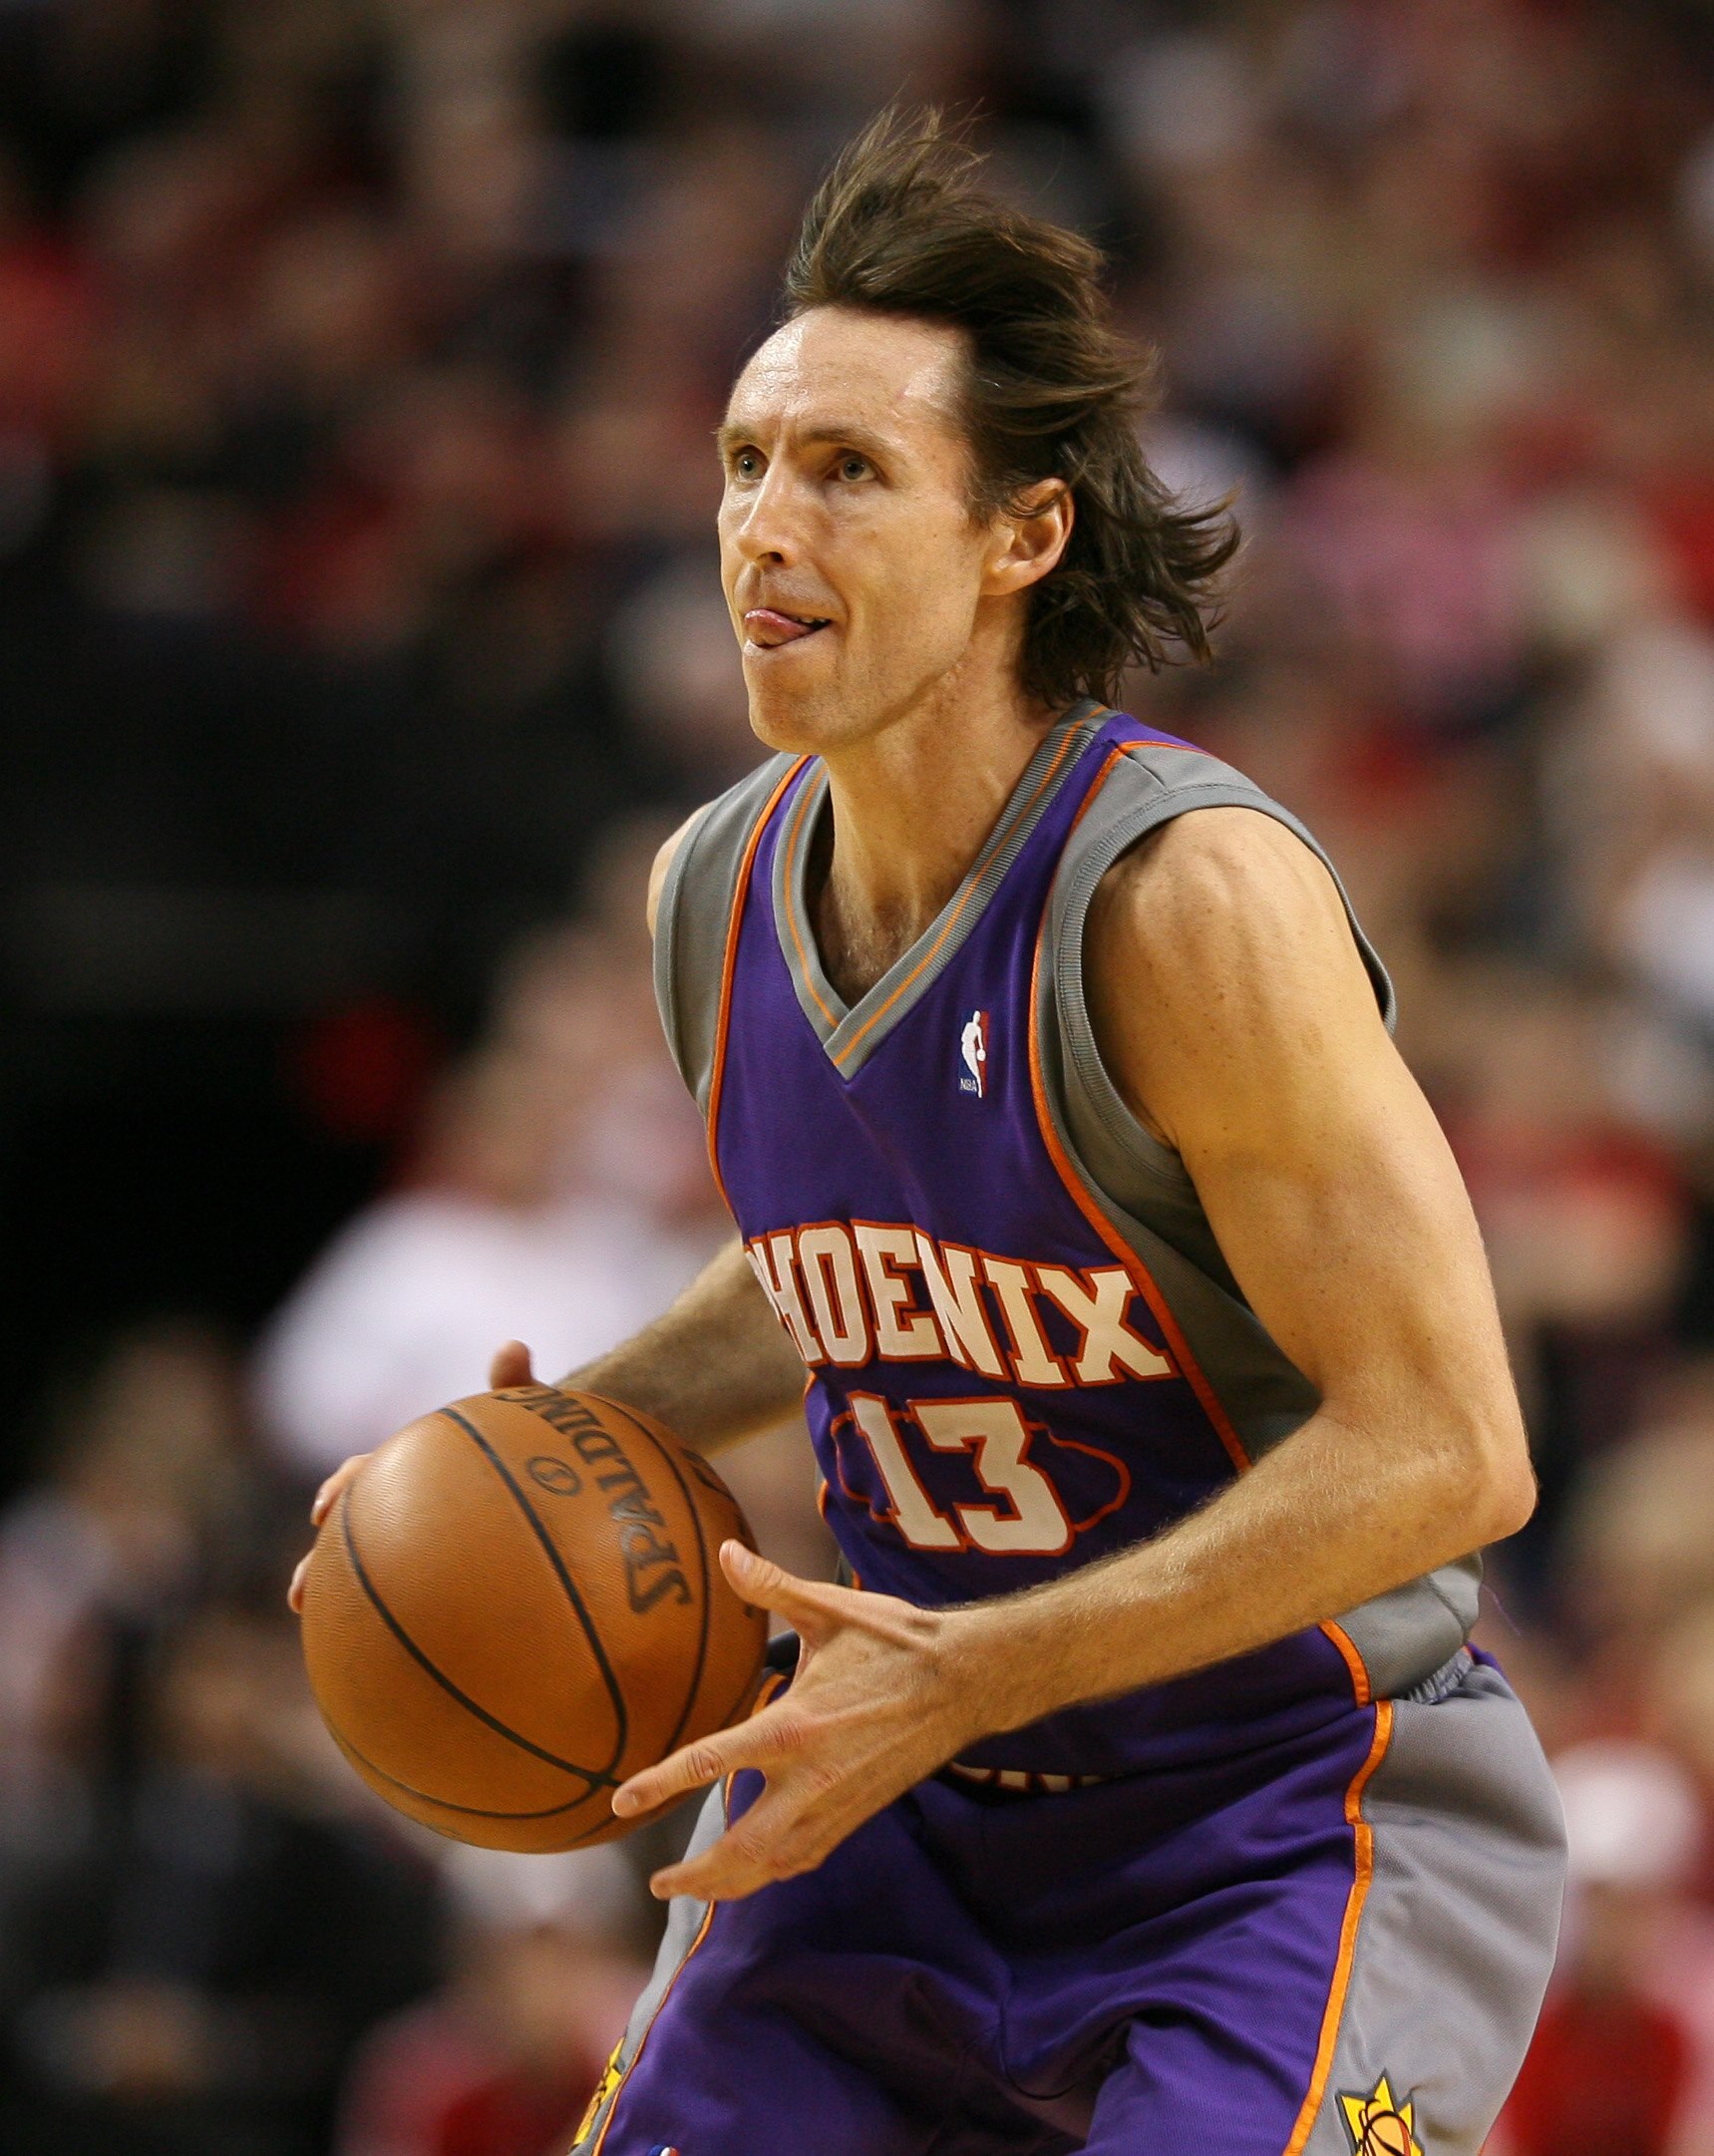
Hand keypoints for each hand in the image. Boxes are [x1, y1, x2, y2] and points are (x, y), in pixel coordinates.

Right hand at [288, 1342, 540, 1613]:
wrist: (565, 1492)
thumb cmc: (546, 1450)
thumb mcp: (536, 1420)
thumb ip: (522, 1389)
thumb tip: (513, 1345)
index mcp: (419, 1470)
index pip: (369, 1473)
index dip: (344, 1487)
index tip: (326, 1510)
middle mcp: (410, 1510)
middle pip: (353, 1535)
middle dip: (320, 1563)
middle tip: (301, 1592)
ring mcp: (424, 1548)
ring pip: (370, 1577)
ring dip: (341, 1603)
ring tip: (323, 1638)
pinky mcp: (445, 1583)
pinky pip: (412, 1610)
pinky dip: (395, 1633)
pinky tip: (387, 1667)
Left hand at [612, 1543, 988, 1902]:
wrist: (962, 1681)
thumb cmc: (894, 1641)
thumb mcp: (830, 1608)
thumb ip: (771, 1586)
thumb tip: (724, 1553)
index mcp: (793, 1726)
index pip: (710, 1762)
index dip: (660, 1784)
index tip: (622, 1801)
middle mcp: (809, 1778)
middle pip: (740, 1847)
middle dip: (696, 1875)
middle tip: (658, 1883)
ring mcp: (835, 1803)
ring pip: (773, 1864)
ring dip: (730, 1884)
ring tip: (695, 1890)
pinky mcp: (857, 1814)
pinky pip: (804, 1857)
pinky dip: (772, 1872)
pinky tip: (757, 1872)